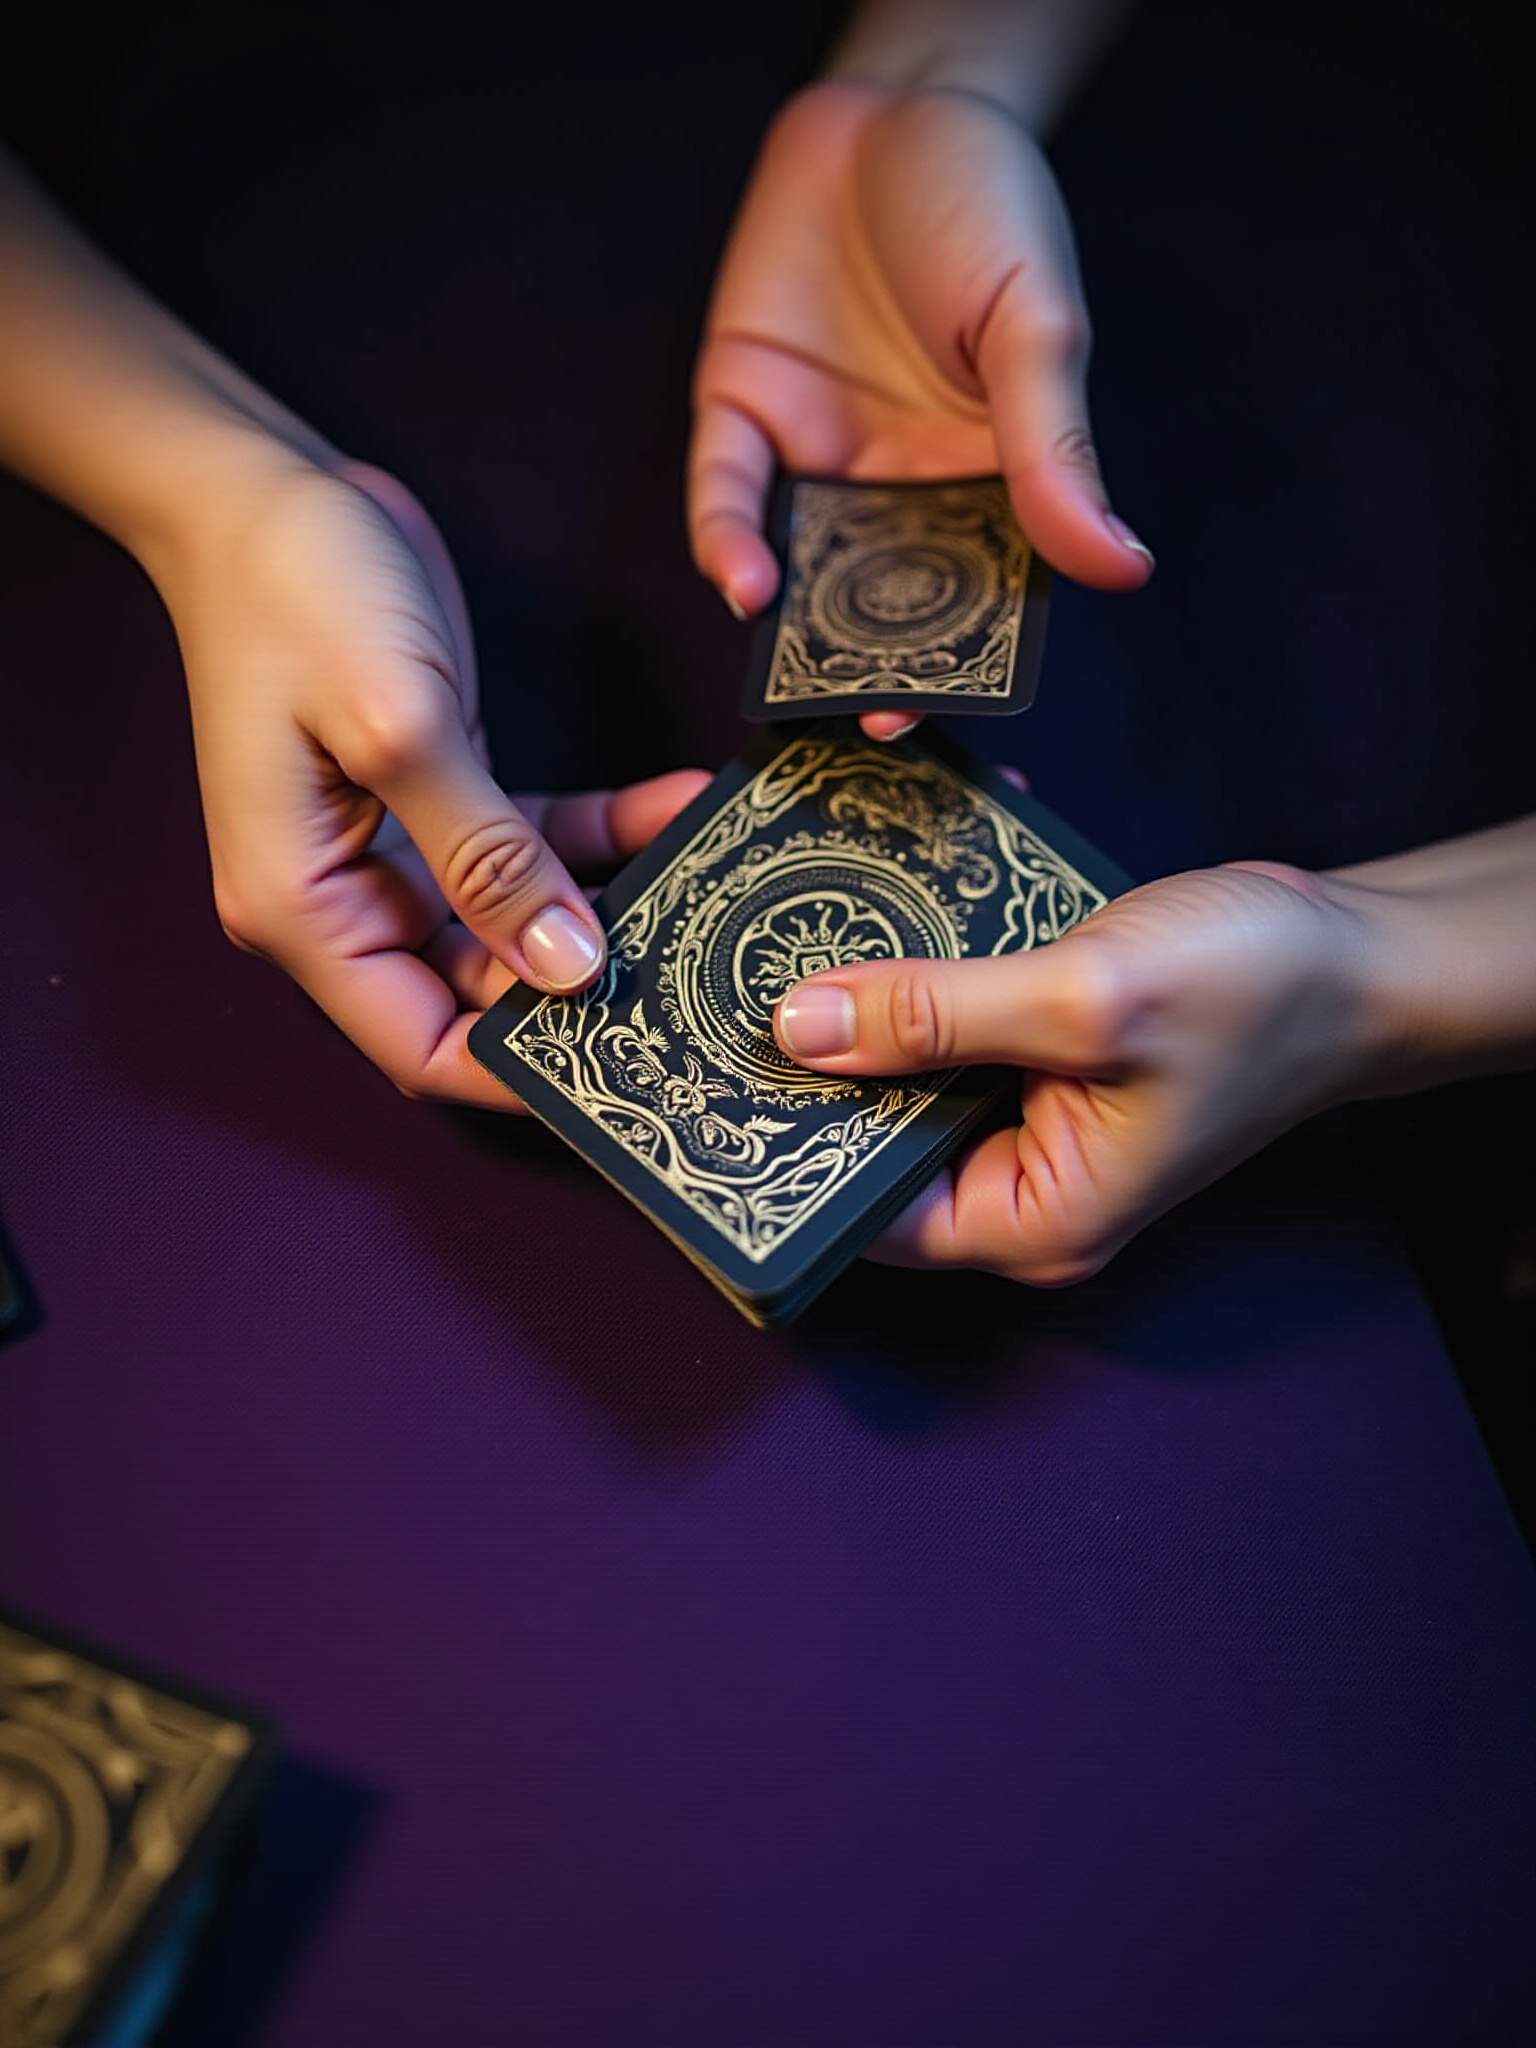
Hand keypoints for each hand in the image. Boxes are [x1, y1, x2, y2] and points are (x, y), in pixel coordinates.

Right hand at [159, 451, 706, 1108]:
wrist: (267, 488)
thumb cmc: (298, 593)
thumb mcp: (399, 725)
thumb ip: (485, 854)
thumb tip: (566, 966)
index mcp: (305, 906)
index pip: (417, 1042)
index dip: (513, 1071)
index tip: (621, 1069)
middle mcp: (348, 896)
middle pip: (477, 993)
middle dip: (581, 992)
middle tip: (693, 984)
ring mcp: (396, 847)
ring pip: (519, 923)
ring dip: (608, 909)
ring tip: (704, 895)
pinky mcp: (442, 793)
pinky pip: (534, 843)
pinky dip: (602, 835)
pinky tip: (677, 808)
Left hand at [689, 81, 1152, 735]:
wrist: (893, 101)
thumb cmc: (986, 206)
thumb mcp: (1035, 330)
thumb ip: (1056, 454)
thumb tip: (1119, 567)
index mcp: (984, 475)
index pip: (979, 587)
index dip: (967, 656)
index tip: (956, 708)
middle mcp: (897, 483)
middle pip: (884, 600)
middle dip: (874, 668)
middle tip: (874, 725)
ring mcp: (817, 454)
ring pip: (800, 568)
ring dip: (796, 631)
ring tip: (803, 686)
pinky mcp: (743, 413)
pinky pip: (727, 499)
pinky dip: (731, 542)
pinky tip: (747, 583)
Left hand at [772, 863, 1372, 1282]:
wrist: (1357, 951)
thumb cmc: (1258, 993)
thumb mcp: (1089, 999)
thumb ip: (939, 1014)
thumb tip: (797, 1027)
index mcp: (1032, 1215)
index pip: (861, 1207)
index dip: (779, 1143)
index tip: (700, 1073)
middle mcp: (1018, 1183)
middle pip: (869, 1135)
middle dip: (808, 1058)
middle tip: (719, 980)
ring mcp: (1027, 1120)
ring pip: (902, 1070)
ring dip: (859, 998)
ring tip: (774, 926)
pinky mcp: (1036, 1057)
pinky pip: (950, 1021)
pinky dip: (922, 964)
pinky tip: (880, 894)